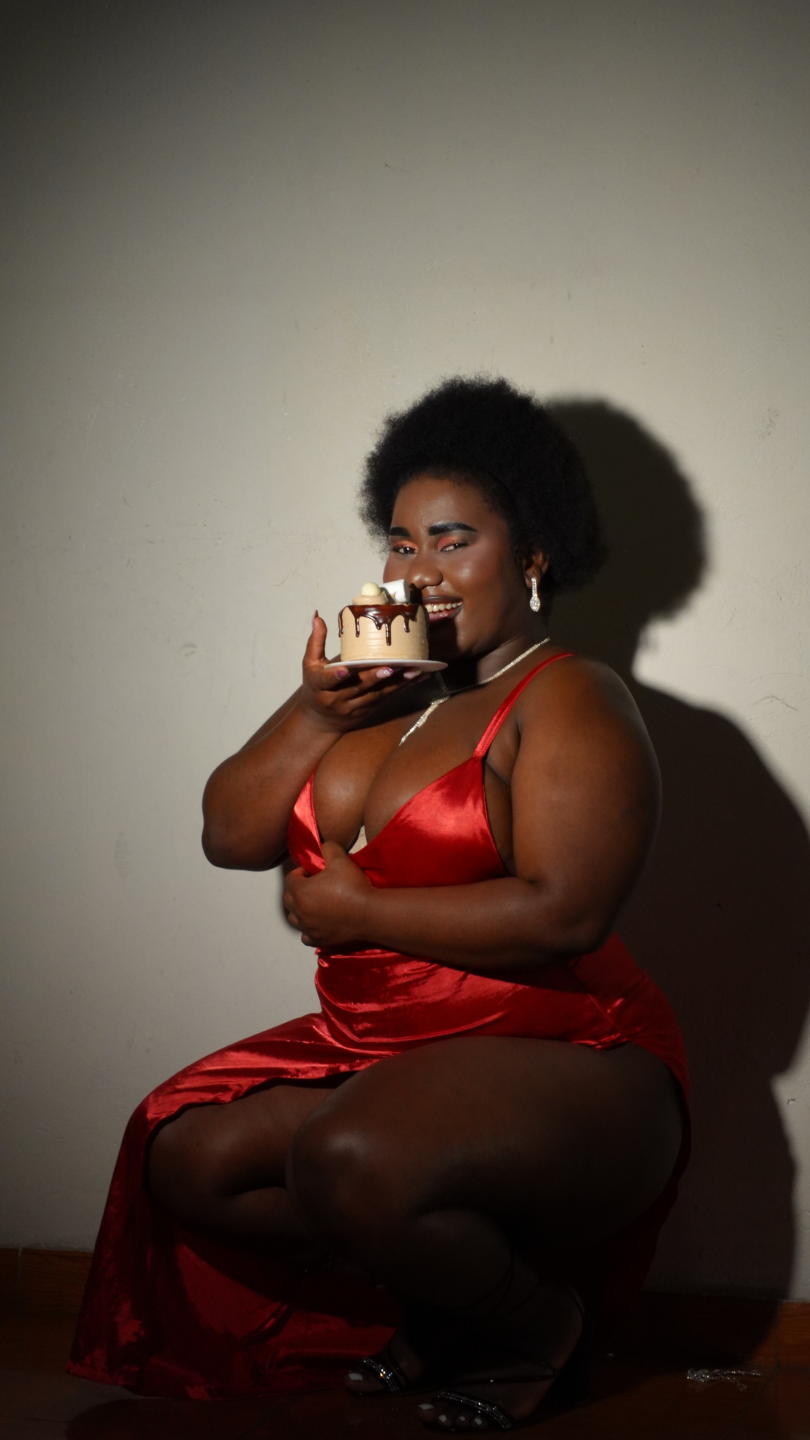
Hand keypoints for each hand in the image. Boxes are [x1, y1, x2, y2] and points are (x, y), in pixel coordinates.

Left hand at [283, 840, 373, 947]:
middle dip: (297, 889)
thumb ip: (327, 847)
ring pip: (294, 918)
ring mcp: (308, 928)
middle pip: (288, 899)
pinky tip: (318, 922)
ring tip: (314, 903)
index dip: (300, 872)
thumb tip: (322, 846)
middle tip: (312, 884)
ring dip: (299, 909)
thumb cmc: (353, 887)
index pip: (290, 879)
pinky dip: (308, 929)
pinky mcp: (319, 939)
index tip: (312, 871)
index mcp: (301, 892)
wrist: (369, 913)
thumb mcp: (340, 859)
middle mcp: (300, 912)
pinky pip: (305, 936)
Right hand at [298, 613, 423, 733]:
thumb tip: (317, 615)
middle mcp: (337, 698)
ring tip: (413, 671)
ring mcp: (354, 706)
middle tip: (391, 666)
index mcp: (320, 685)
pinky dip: (403, 687)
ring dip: (397, 682)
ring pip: (377, 694)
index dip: (337, 675)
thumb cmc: (316, 686)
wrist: (321, 720)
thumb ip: (315, 641)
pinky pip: (387, 697)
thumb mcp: (310, 665)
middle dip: (375, 677)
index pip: (328, 680)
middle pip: (358, 686)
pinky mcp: (369, 710)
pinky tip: (418, 677)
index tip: (346, 669)